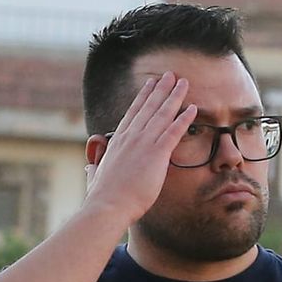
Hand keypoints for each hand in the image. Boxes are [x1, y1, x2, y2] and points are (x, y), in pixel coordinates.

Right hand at [82, 72, 194, 220]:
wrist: (108, 205)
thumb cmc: (102, 197)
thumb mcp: (95, 177)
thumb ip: (95, 169)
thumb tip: (89, 169)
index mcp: (118, 141)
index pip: (133, 113)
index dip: (144, 97)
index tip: (150, 85)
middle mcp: (130, 137)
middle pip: (149, 107)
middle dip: (161, 89)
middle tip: (170, 75)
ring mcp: (143, 143)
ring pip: (162, 114)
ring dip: (175, 97)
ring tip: (184, 83)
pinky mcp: (156, 154)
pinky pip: (174, 132)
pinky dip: (184, 119)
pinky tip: (193, 109)